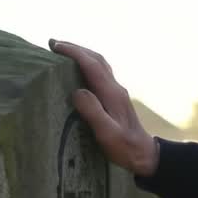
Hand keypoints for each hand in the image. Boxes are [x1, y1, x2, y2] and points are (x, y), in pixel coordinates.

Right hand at [48, 39, 159, 177]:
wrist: (144, 154)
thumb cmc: (124, 147)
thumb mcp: (107, 133)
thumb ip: (93, 112)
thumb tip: (77, 92)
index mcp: (112, 93)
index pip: (92, 65)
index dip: (74, 53)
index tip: (55, 45)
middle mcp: (115, 88)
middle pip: (96, 59)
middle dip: (75, 48)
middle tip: (53, 43)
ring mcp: (116, 91)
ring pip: (99, 64)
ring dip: (81, 54)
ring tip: (62, 51)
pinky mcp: (115, 97)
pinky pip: (99, 73)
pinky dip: (86, 65)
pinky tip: (76, 70)